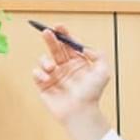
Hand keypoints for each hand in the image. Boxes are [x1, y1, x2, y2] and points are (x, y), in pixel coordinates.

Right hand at [31, 25, 112, 139]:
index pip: (69, 44)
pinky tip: (47, 78)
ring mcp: (53, 75)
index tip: (59, 26)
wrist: (81, 113)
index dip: (64, 34)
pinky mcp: (43, 85)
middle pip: (55, 48)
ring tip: (52, 68)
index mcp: (78, 62)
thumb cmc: (92, 94)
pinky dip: (39, 73)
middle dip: (50, 38)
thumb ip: (98, 55)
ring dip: (45, 60)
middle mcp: (65, 67)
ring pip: (44, 60)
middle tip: (47, 31)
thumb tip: (84, 47)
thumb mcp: (103, 72)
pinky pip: (36, 74)